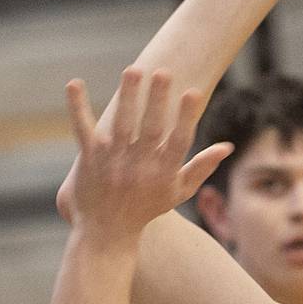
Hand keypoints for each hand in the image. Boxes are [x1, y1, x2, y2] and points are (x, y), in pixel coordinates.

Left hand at [65, 67, 231, 241]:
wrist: (107, 233)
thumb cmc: (147, 208)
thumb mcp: (179, 192)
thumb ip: (202, 167)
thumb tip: (228, 146)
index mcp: (163, 172)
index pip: (178, 141)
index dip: (185, 117)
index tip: (193, 92)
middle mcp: (139, 167)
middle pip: (150, 129)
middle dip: (157, 101)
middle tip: (163, 72)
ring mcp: (112, 162)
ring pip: (121, 125)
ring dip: (127, 97)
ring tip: (133, 70)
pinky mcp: (89, 159)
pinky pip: (83, 130)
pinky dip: (78, 107)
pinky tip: (75, 83)